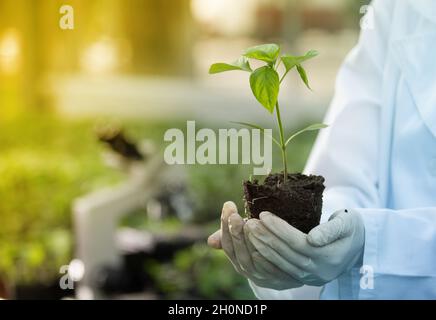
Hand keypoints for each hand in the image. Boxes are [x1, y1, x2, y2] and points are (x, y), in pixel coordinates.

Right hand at [208, 202, 303, 289]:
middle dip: (236, 233)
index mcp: (243, 267)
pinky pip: (282, 257)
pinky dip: (275, 237)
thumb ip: (235, 239)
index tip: (227, 207)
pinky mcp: (294, 274)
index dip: (225, 229)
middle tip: (235, 214)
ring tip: (250, 220)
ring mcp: (274, 278)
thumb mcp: (251, 244)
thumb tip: (210, 241)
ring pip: (259, 256)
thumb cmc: (273, 250)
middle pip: (241, 255)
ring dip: (253, 237)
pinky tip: (269, 222)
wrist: (309, 268)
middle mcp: (256, 276)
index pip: (229, 248)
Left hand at [245, 209, 364, 285]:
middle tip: (249, 223)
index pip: (298, 242)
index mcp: (330, 255)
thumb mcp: (347, 222)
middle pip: (286, 254)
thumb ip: (332, 229)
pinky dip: (267, 260)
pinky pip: (282, 270)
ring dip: (262, 248)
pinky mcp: (305, 278)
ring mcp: (312, 276)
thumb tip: (313, 239)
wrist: (360, 246)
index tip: (263, 214)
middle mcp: (320, 270)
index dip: (279, 229)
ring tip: (248, 232)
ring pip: (281, 263)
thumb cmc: (351, 227)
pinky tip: (254, 250)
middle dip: (265, 237)